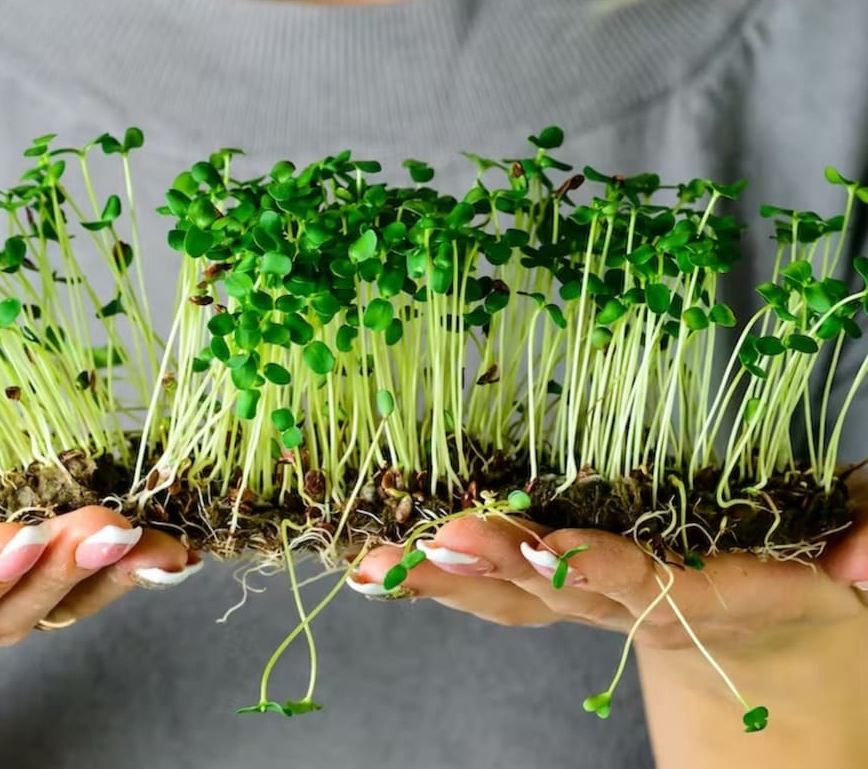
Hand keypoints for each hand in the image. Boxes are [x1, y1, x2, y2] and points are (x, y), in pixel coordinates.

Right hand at [0, 402, 201, 677]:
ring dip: (107, 575)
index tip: (22, 537)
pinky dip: (128, 569)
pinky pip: (83, 588)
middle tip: (108, 526)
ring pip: (54, 609)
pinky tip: (170, 546)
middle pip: (3, 614)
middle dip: (59, 571)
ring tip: (154, 538)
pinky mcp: (32, 581)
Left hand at [350, 480, 867, 662]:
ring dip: (440, 578)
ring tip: (373, 562)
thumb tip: (866, 564)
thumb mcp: (857, 555)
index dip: (601, 568)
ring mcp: (581, 605)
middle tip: (432, 541)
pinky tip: (371, 566)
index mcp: (703, 593)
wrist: (759, 647)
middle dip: (491, 566)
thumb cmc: (803, 578)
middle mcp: (628, 607)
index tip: (554, 550)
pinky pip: (486, 589)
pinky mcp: (552, 593)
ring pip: (505, 597)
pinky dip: (431, 577)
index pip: (647, 584)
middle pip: (553, 592)